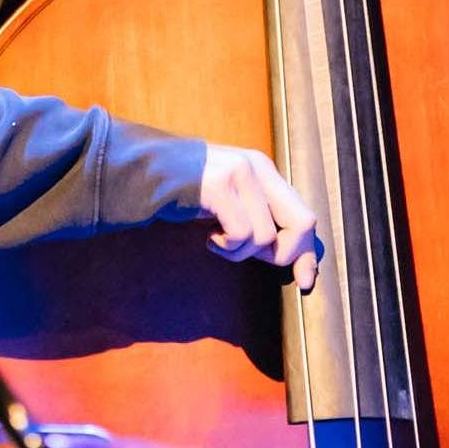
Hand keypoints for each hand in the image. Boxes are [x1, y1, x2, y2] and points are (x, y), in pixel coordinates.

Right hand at [196, 142, 322, 292]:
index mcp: (264, 169)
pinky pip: (241, 234)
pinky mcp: (220, 186)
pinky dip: (225, 246)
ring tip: (217, 239)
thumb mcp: (229, 198)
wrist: (141, 171)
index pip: (304, 214)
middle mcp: (258, 166)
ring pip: (265, 237)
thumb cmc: (183, 192)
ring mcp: (240, 173)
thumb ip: (259, 215)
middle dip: (282, 254)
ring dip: (239, 251)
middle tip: (251, 257)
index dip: (307, 252)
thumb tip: (293, 256)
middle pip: (302, 224)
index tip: (305, 281)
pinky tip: (209, 236)